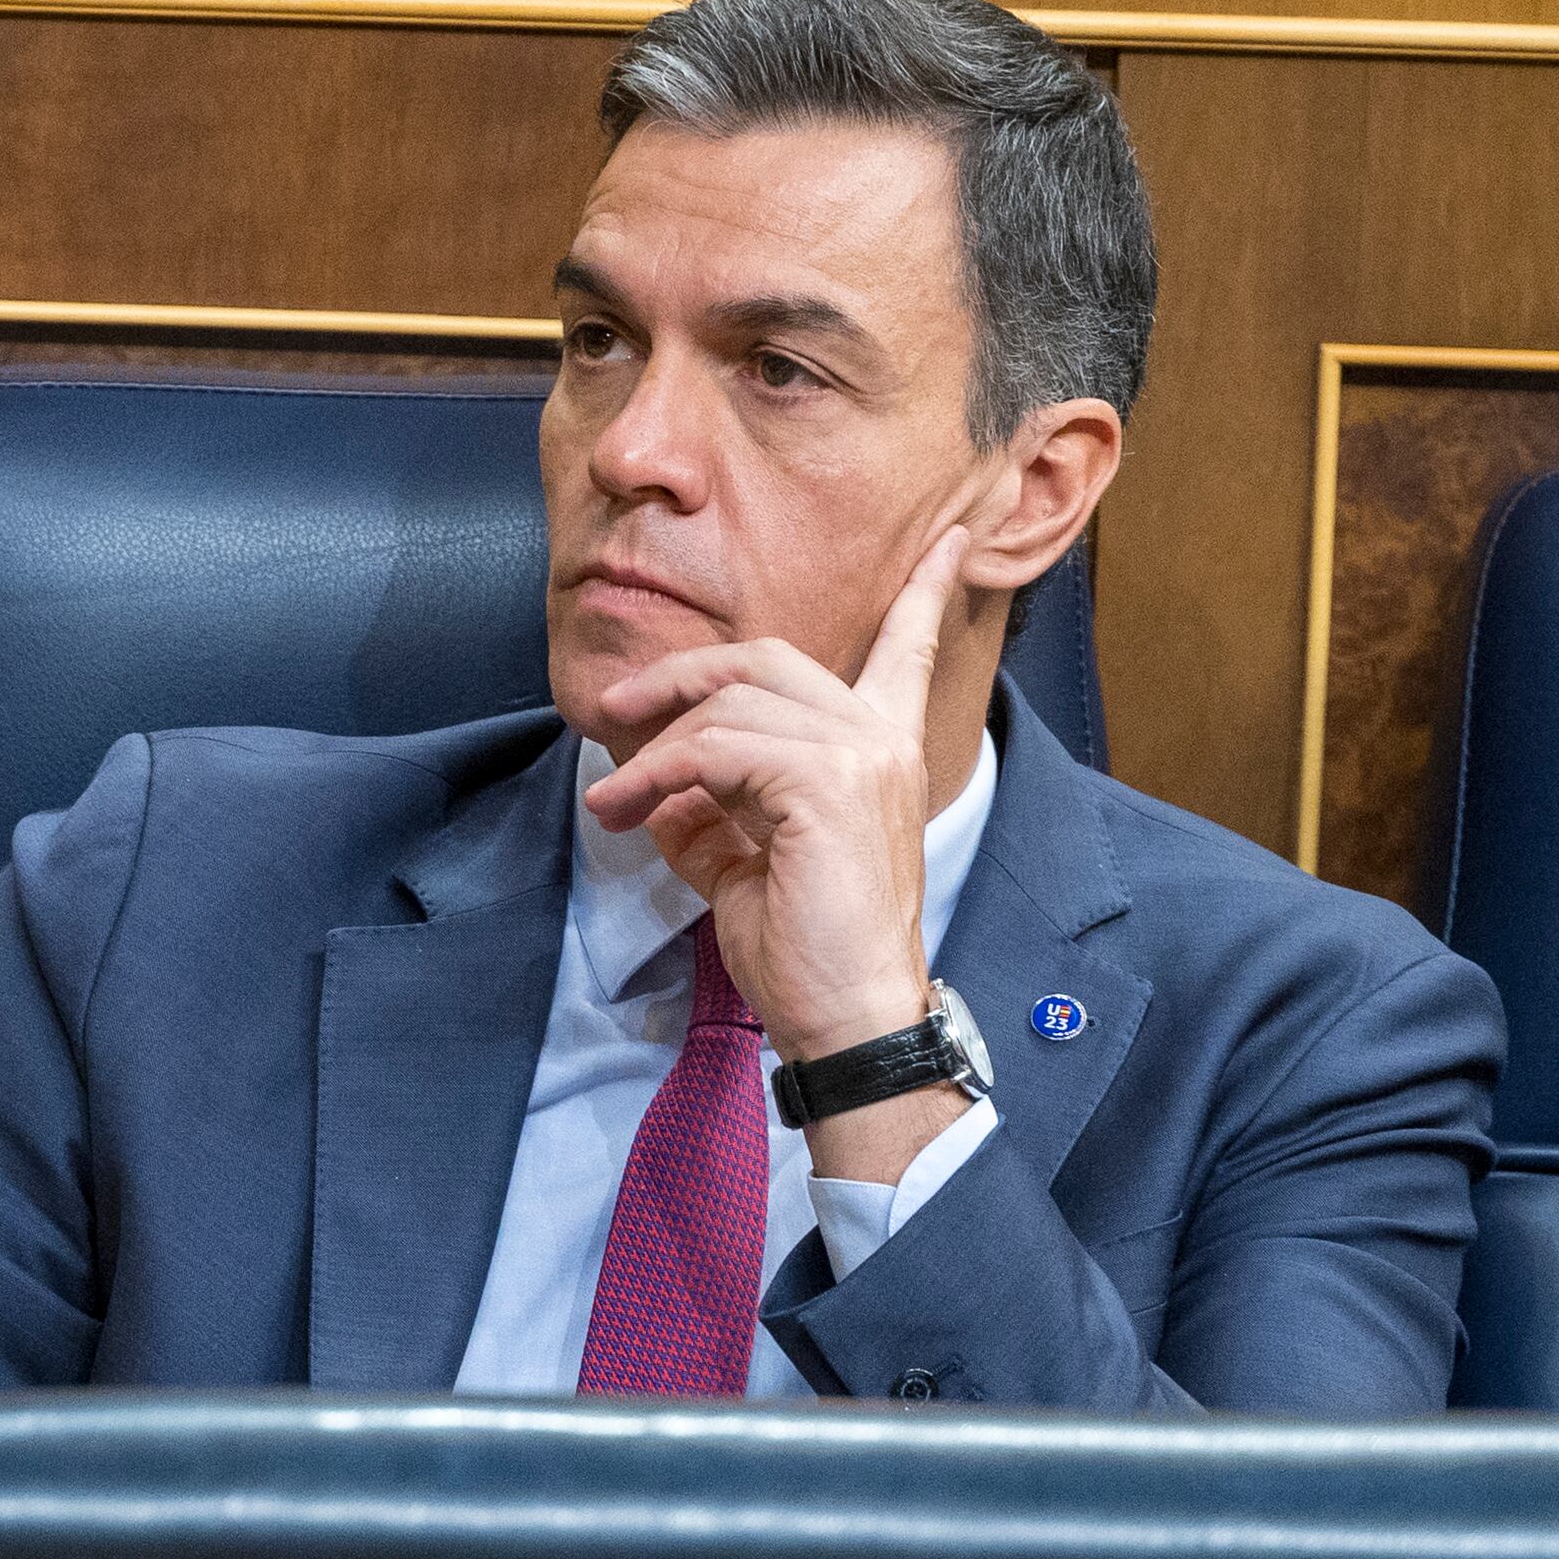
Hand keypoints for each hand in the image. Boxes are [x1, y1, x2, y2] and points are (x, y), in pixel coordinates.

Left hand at [575, 527, 969, 1067]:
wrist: (849, 1020)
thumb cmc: (810, 958)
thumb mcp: (751, 871)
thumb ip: (715, 819)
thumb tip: (658, 793)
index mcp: (883, 750)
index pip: (906, 649)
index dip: (923, 591)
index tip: (948, 537)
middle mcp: (880, 738)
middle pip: (767, 658)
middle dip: (682, 676)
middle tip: (618, 711)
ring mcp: (857, 754)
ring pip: (730, 705)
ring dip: (652, 748)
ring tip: (610, 799)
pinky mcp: (823, 783)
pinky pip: (714, 750)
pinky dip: (658, 774)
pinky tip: (628, 809)